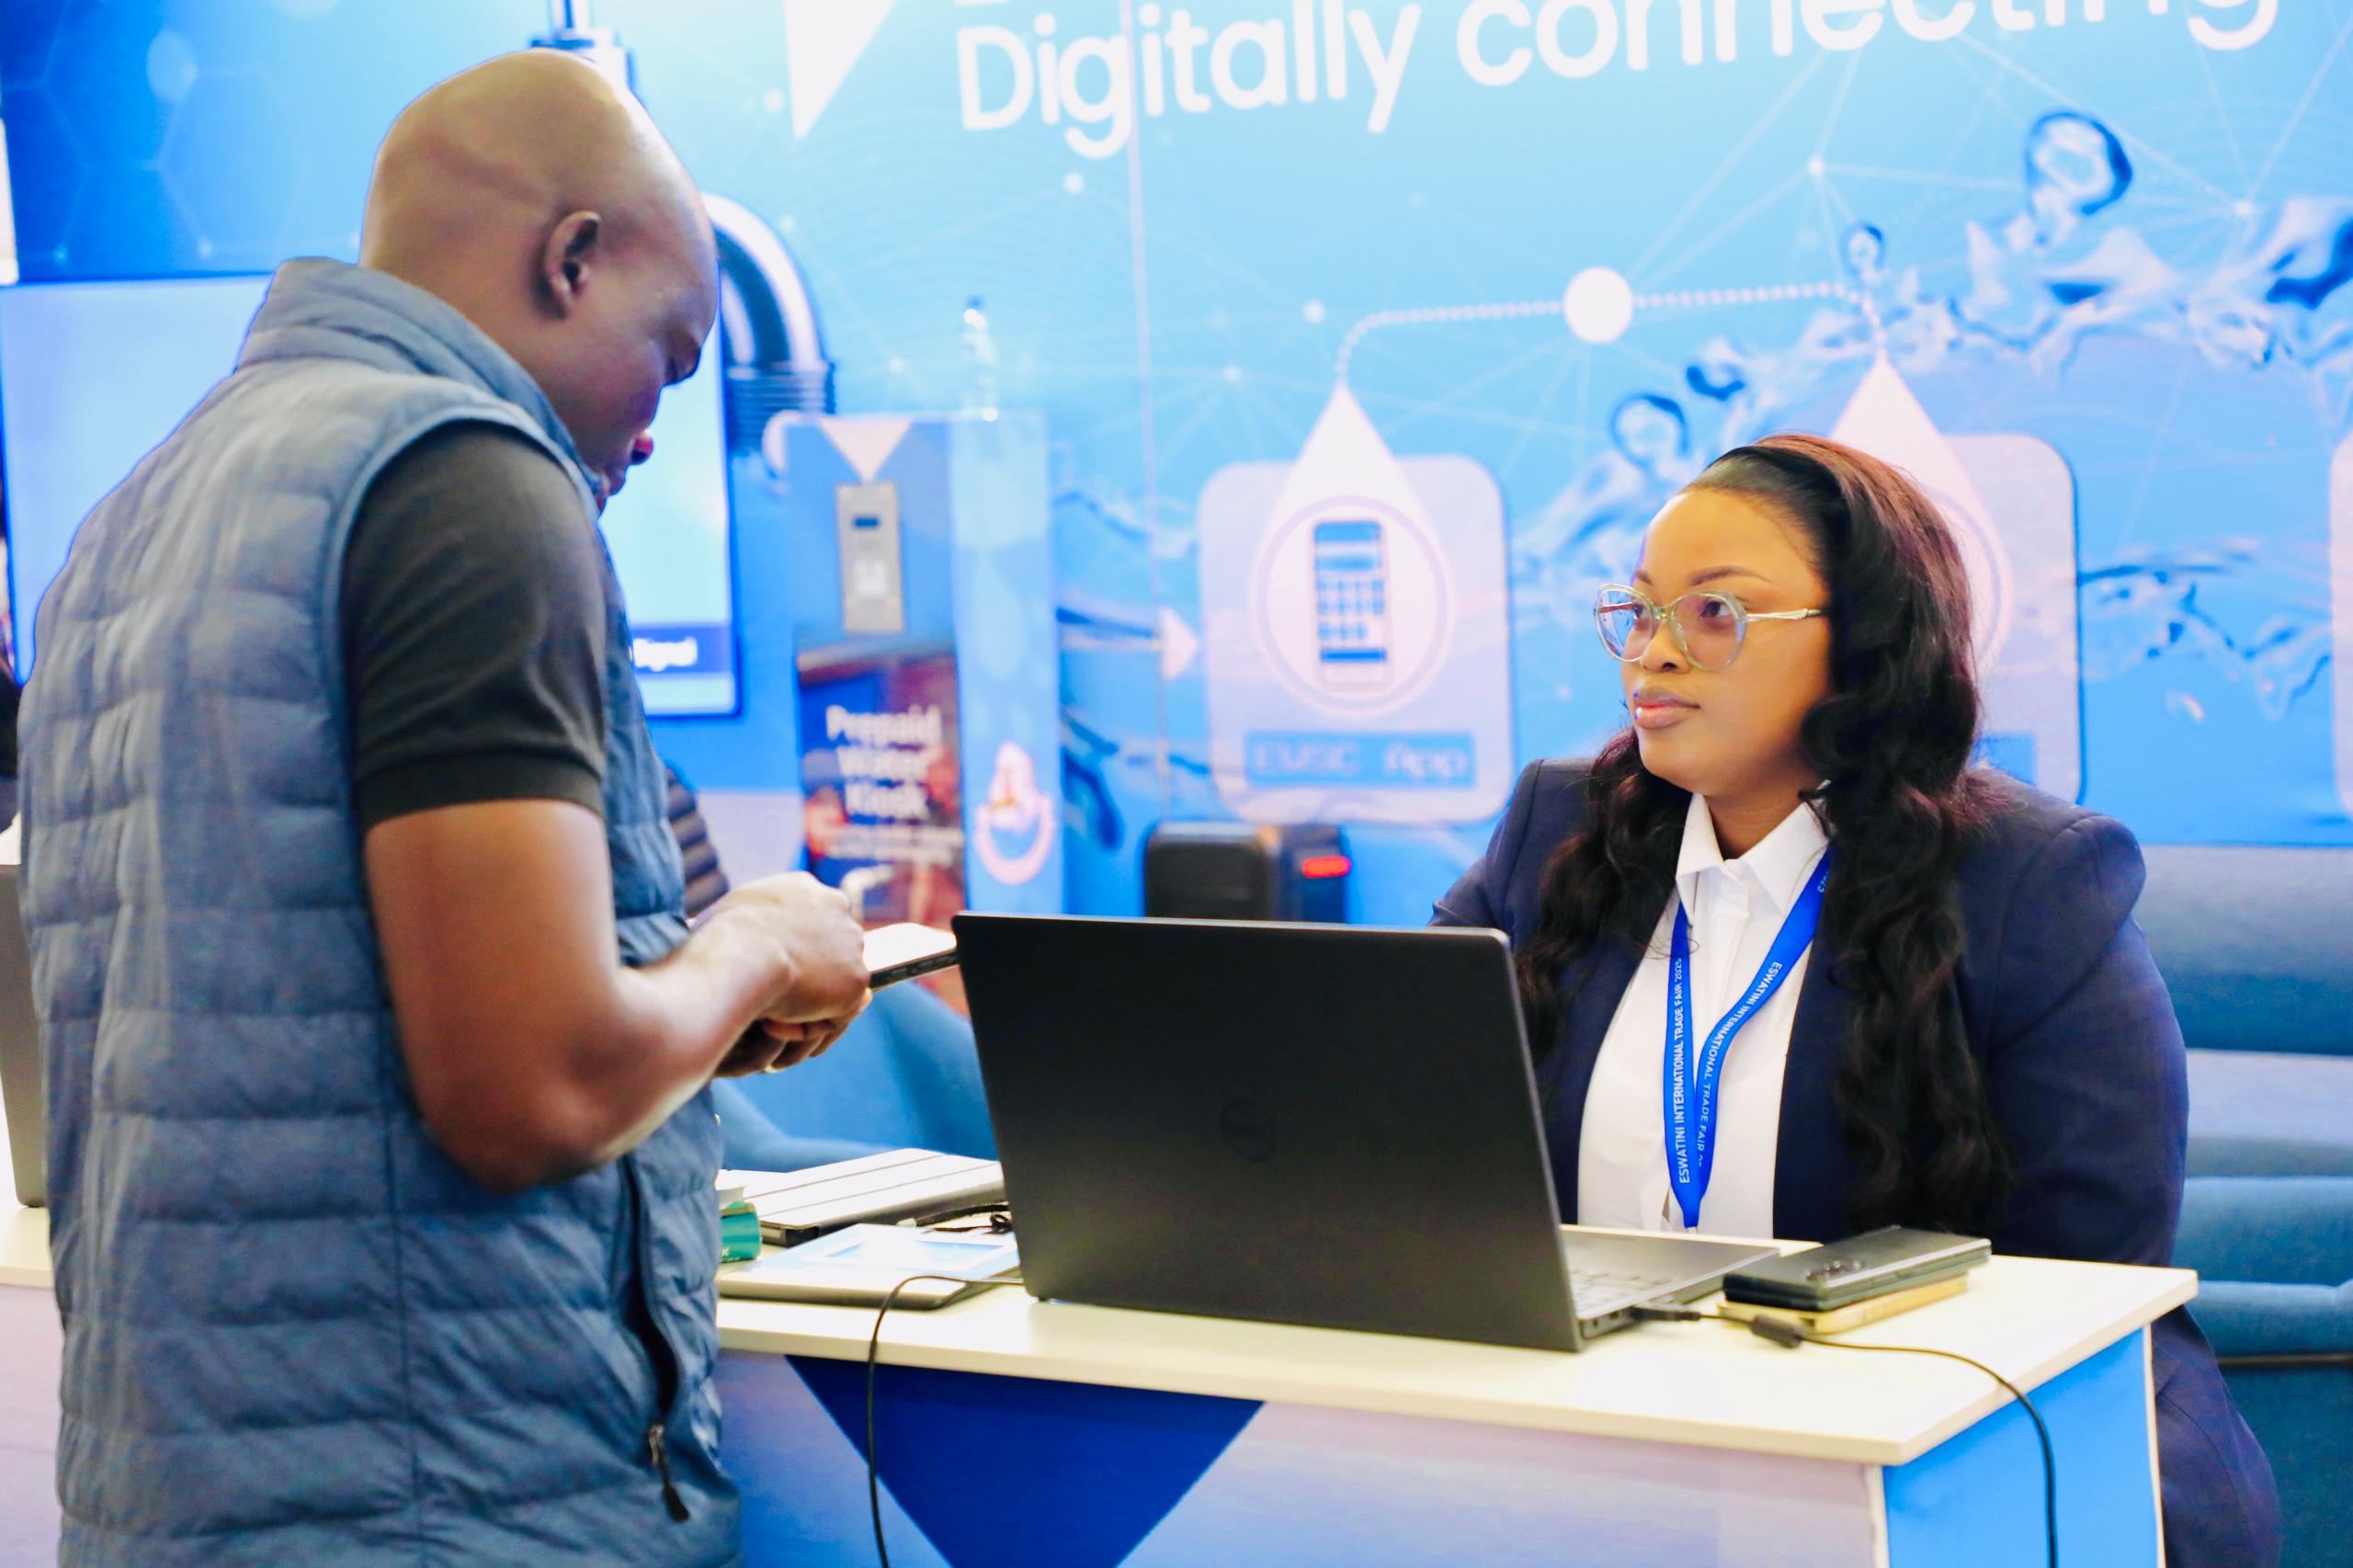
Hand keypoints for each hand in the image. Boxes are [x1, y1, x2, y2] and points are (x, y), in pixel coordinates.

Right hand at [698, 872, 870, 1066]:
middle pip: (826, 950)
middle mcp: (835, 906)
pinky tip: (773, 1023)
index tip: (761, 971)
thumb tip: (719, 934)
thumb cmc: (716, 939)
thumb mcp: (721, 917)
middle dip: (802, 977)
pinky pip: (832, 1014)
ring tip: (762, 1014)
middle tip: (764, 997)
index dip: (786, 952)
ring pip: (830, 984)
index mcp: (803, 886)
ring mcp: (851, 942)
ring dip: (800, 1005)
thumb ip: (741, 923)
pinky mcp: (857, 979)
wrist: (740, 955)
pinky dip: (804, 1026)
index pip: (806, 922)